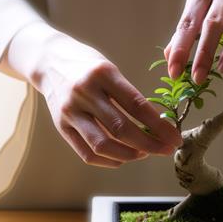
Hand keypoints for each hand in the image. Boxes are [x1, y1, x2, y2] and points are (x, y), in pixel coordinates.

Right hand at [6, 24, 182, 167]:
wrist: (47, 60)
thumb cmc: (86, 65)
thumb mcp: (109, 69)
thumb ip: (128, 95)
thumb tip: (156, 125)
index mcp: (103, 74)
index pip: (137, 106)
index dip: (159, 126)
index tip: (175, 138)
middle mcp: (85, 93)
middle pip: (121, 128)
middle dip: (149, 144)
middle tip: (166, 150)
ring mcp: (70, 111)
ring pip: (103, 145)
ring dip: (129, 155)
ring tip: (144, 154)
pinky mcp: (61, 126)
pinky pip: (86, 153)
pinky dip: (108, 160)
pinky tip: (123, 158)